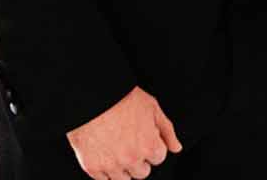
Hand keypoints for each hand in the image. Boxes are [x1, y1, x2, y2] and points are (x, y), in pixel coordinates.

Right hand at [66, 87, 182, 179]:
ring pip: (123, 179)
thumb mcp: (152, 107)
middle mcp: (132, 159)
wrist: (90, 96)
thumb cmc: (121, 98)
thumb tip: (176, 147)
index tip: (142, 136)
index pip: (158, 158)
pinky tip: (103, 153)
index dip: (150, 145)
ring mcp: (111, 166)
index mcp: (149, 146)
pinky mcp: (92, 167)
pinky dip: (104, 170)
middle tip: (128, 142)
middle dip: (138, 159)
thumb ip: (167, 130)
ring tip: (114, 147)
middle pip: (142, 172)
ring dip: (122, 167)